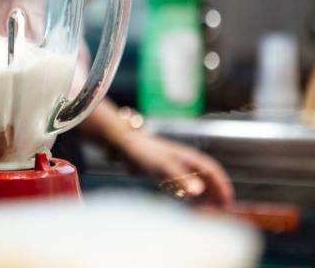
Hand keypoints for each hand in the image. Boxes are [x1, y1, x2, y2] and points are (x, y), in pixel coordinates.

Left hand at [117, 132, 233, 205]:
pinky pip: (186, 184)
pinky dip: (192, 193)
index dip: (223, 185)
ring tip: (211, 208)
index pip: (213, 171)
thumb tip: (200, 192)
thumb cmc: (146, 153)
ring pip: (198, 181)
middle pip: (208, 177)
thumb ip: (182, 178)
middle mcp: (187, 161)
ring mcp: (178, 166)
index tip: (228, 200)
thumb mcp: (165, 166)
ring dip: (206, 193)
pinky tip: (191, 202)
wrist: (127, 147)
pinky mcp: (168, 172)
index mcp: (190, 157)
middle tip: (222, 208)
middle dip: (217, 191)